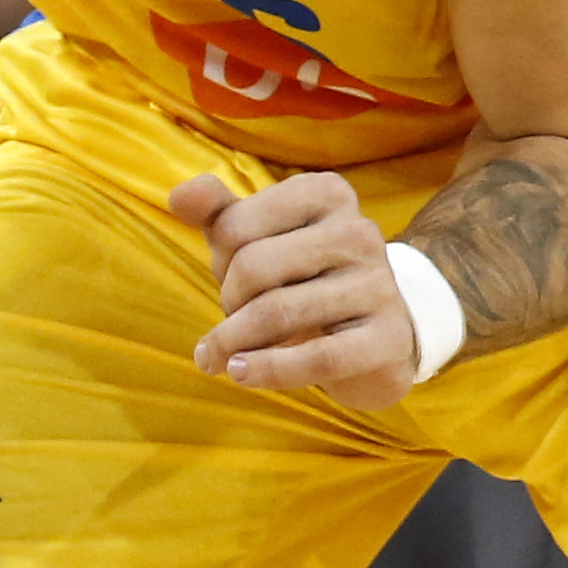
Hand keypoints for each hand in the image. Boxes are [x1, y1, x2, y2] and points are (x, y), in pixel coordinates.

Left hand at [179, 172, 419, 408]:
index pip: (236, 224)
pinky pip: (318, 358)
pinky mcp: (387, 337)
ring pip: (278, 314)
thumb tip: (180, 197)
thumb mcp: (259, 237)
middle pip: (253, 267)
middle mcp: (358, 231)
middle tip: (232, 320)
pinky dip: (268, 370)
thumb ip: (217, 212)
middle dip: (228, 301)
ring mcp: (378, 284)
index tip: (231, 278)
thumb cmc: (304, 277)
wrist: (380, 331)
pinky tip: (241, 374)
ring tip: (221, 358)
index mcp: (326, 193)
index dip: (220, 259)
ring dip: (234, 343)